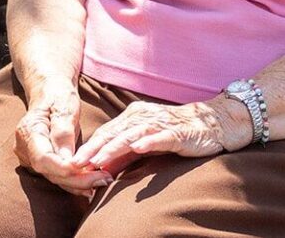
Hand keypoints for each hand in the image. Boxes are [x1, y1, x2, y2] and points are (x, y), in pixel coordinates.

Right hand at [13, 77, 111, 197]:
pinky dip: (74, 180)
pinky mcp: (40, 162)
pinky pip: (56, 175)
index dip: (64, 169)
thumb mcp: (64, 106)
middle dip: (77, 179)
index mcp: (29, 131)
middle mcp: (24, 148)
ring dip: (78, 183)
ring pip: (53, 177)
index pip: (43, 159)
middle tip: (104, 178)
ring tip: (102, 181)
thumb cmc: (58, 95)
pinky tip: (91, 184)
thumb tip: (66, 159)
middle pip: (49, 172)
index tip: (88, 170)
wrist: (50, 91)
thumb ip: (63, 131)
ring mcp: (29, 157)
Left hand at [71, 97, 251, 175]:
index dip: (89, 147)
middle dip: (94, 148)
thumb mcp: (147, 142)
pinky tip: (138, 148)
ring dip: (114, 147)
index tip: (71, 162)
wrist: (214, 123)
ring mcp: (161, 123)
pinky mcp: (178, 131)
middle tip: (76, 163)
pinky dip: (149, 141)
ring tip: (98, 160)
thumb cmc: (178, 133)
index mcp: (135, 117)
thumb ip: (125, 152)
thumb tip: (100, 167)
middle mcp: (145, 117)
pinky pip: (161, 136)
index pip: (107, 132)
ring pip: (132, 135)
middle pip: (115, 133)